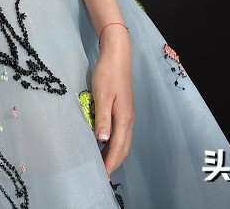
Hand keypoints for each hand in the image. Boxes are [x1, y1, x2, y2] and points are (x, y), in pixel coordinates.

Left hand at [92, 27, 134, 174]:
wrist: (118, 55)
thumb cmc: (107, 74)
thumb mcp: (102, 95)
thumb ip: (103, 118)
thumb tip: (102, 141)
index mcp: (124, 118)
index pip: (118, 147)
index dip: (111, 162)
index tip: (102, 175)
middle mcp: (129, 119)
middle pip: (123, 147)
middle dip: (113, 162)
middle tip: (100, 173)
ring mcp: (128, 114)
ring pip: (123, 141)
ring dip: (114, 153)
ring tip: (101, 162)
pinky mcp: (124, 109)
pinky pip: (121, 132)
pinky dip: (114, 142)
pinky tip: (104, 142)